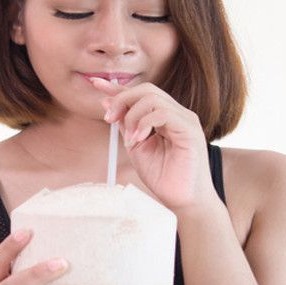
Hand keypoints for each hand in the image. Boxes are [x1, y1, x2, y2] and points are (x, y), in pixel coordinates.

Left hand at [88, 76, 221, 214]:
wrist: (183, 201)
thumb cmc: (164, 178)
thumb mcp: (137, 147)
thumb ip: (125, 126)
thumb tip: (107, 103)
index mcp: (165, 117)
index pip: (141, 94)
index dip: (118, 88)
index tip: (96, 83)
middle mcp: (177, 114)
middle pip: (147, 90)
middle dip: (122, 100)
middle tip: (109, 120)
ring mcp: (185, 120)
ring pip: (153, 98)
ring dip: (132, 116)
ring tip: (129, 139)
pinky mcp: (189, 129)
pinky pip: (163, 113)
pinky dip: (144, 124)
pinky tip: (138, 139)